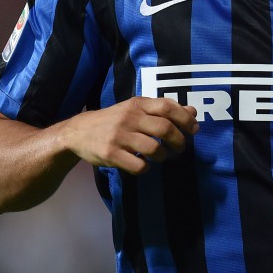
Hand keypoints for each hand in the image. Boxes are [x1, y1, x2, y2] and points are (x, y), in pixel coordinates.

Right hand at [60, 97, 198, 174]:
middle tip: (179, 148)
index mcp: (137, 104)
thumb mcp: (136, 109)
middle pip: (165, 129)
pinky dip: (146, 168)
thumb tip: (192, 112)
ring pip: (154, 149)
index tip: (194, 129)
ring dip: (164, 156)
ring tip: (162, 157)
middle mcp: (129, 118)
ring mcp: (119, 136)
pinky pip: (139, 165)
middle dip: (179, 141)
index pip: (168, 107)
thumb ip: (163, 110)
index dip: (185, 119)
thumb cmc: (114, 120)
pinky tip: (143, 164)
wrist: (78, 132)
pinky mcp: (111, 154)